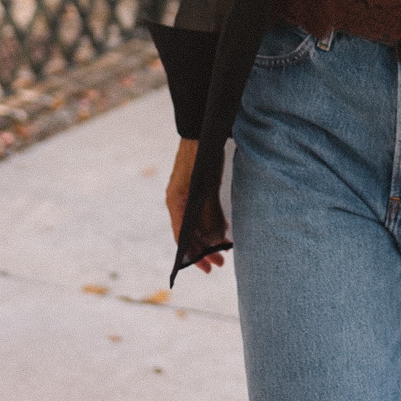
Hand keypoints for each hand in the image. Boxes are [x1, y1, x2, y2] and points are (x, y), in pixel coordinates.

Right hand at [166, 138, 227, 272]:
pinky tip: (223, 233)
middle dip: (204, 251)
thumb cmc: (202, 157)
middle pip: (190, 235)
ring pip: (196, 226)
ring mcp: (186, 197)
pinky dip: (211, 225)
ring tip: (224, 252)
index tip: (207, 268)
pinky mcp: (196, 191)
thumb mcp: (206, 187)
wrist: (201, 132)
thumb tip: (215, 237)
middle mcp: (179, 203)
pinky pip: (202, 214)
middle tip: (219, 264)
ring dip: (209, 239)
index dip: (194, 255)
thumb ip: (208, 212)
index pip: (182, 238)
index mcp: (176, 203)